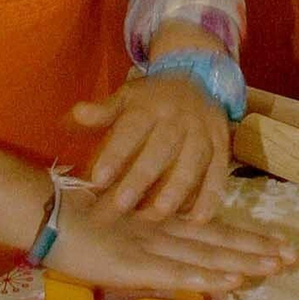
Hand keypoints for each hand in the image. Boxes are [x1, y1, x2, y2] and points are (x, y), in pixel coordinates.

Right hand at [48, 190, 294, 294]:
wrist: (45, 213)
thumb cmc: (75, 220)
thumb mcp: (118, 230)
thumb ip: (144, 241)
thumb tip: (172, 255)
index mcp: (161, 223)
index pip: (213, 231)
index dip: (247, 238)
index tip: (278, 244)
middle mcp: (164, 232)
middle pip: (219, 242)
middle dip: (257, 250)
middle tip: (292, 256)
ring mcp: (151, 247)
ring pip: (206, 256)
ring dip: (243, 262)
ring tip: (275, 266)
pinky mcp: (135, 265)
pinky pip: (177, 274)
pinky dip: (206, 278)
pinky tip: (231, 281)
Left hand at [72, 46, 231, 221]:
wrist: (195, 79)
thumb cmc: (151, 98)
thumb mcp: (126, 97)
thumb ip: (103, 111)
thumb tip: (77, 113)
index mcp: (150, 106)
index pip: (131, 130)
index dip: (115, 154)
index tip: (98, 179)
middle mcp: (178, 118)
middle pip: (160, 150)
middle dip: (141, 178)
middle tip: (121, 205)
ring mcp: (203, 133)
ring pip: (192, 163)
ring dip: (176, 190)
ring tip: (158, 214)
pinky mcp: (221, 148)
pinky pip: (218, 173)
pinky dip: (210, 197)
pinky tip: (195, 219)